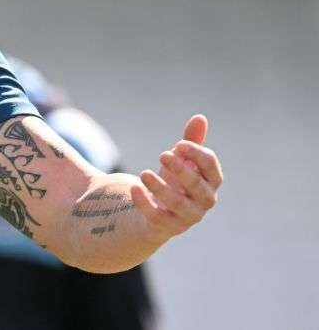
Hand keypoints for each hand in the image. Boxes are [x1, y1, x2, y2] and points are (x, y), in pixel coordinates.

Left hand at [131, 114, 222, 237]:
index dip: (197, 155)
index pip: (212, 167)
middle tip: (162, 154)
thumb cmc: (174, 181)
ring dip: (161, 188)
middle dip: (181, 170)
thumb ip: (190, 142)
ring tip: (144, 173)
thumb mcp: (180, 161)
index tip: (178, 144)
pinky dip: (145, 204)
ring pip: (178, 203)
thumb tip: (200, 117)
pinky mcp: (168, 227)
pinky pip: (158, 217)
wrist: (158, 213)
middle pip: (197, 186)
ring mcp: (188, 216)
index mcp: (210, 182)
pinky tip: (133, 188)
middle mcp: (204, 201)